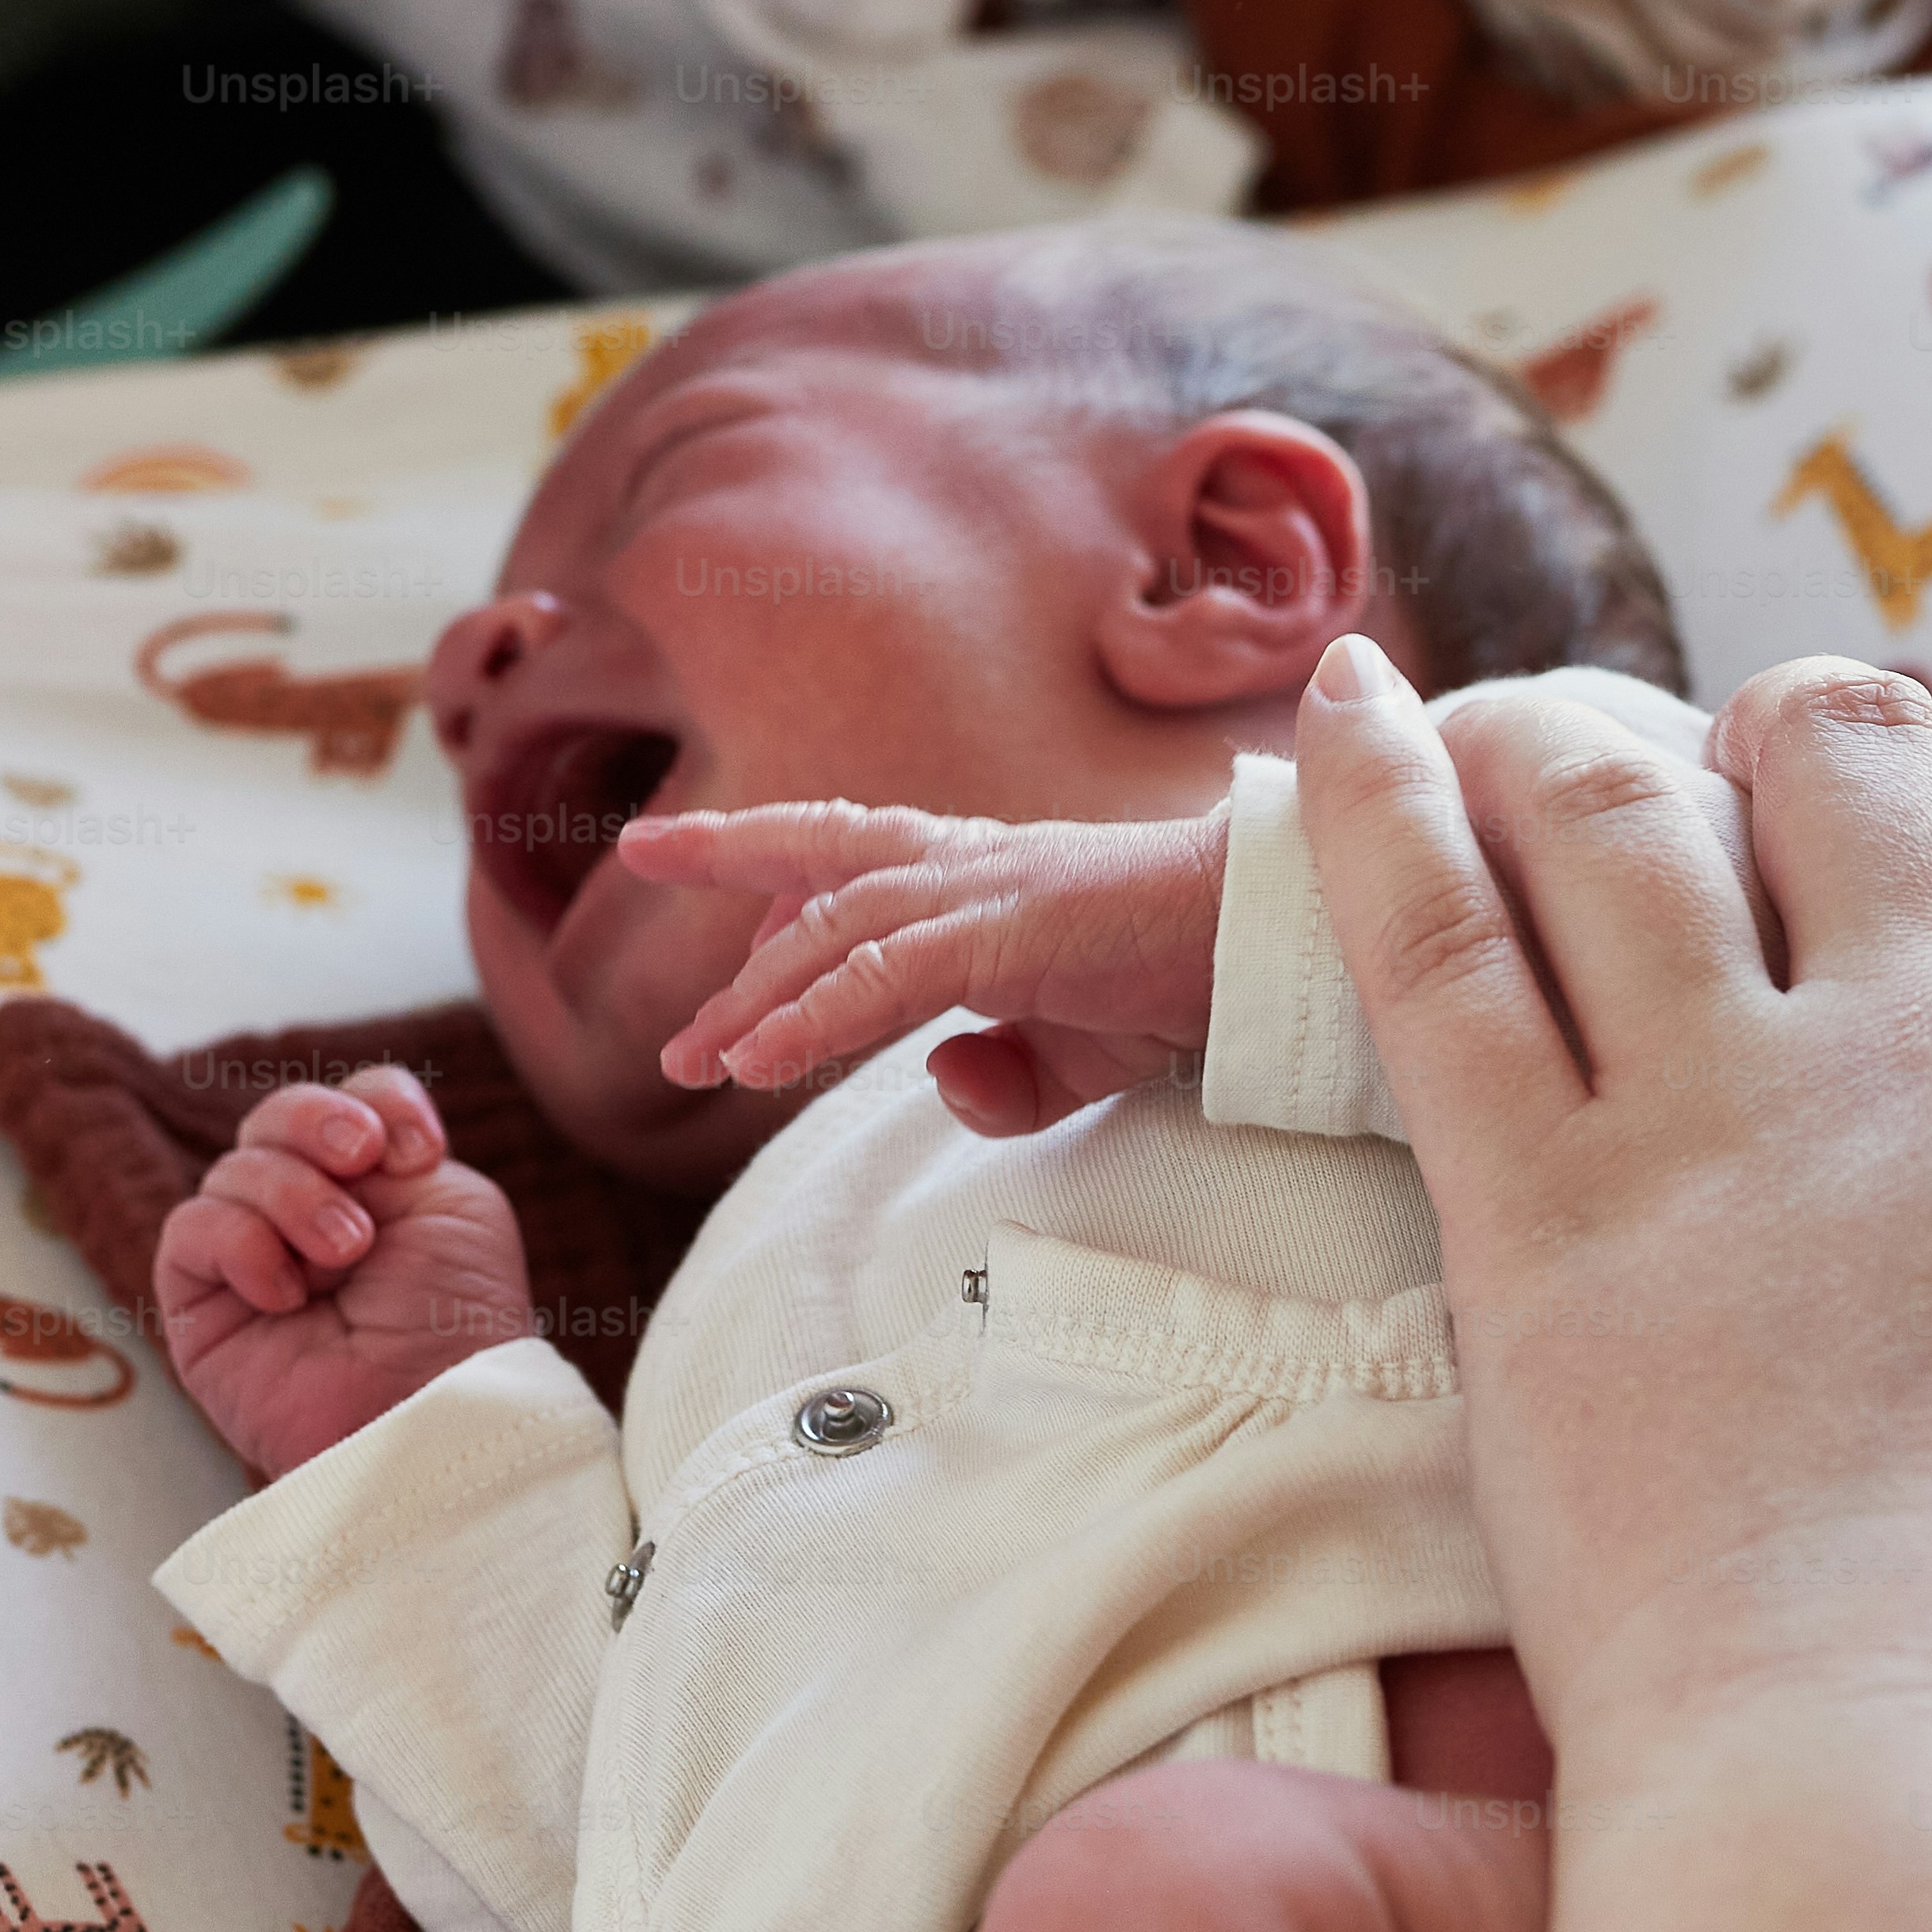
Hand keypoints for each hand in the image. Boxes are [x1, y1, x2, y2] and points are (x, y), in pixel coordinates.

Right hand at [150, 1066, 536, 1478]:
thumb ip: (393, 1142)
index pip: (347, 1105)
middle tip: (361, 1161)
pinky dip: (243, 1244)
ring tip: (344, 1255)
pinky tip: (287, 1294)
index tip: (419, 1148)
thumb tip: (331, 1138)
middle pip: (278, 1117)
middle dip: (319, 1123)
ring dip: (295, 1197)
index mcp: (376, 1191)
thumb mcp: (453, 1204)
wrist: (425, 1408)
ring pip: (235, 1167)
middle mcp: (309, 1218)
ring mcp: (252, 1259)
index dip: (375, 1104)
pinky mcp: (202, 1305)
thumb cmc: (453, 1319)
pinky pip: (191, 1227)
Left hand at [616, 800, 1228, 1139]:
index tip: (690, 872)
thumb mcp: (1080, 1050)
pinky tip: (762, 1060)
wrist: (1277, 937)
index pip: (854, 852)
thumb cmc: (1189, 977)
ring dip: (757, 995)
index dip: (769, 861)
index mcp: (983, 879)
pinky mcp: (1012, 933)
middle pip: (823, 869)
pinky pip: (888, 977)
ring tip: (691, 1057)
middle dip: (729, 893)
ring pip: (838, 931)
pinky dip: (818, 1016)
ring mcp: (989, 892)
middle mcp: (972, 866)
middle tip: (654, 938)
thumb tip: (940, 1079)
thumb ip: (1007, 1073)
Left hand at [1289, 639, 1931, 1794]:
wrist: (1910, 1780)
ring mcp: (1718, 1106)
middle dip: (1805, 742)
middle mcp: (1924, 1041)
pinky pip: (1431, 944)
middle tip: (1744, 790)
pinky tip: (1341, 702)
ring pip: (1623, 813)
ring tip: (1514, 717)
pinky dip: (1375, 802)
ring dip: (1564, 735)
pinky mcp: (1535, 1198)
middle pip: (1853, 766)